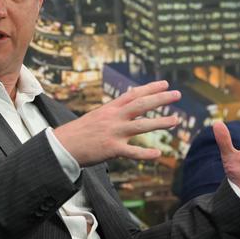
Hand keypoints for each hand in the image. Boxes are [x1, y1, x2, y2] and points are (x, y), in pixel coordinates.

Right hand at [54, 80, 180, 166]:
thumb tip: (128, 99)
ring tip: (176, 120)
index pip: (133, 94)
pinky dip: (145, 154)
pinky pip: (132, 151)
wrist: (62, 145)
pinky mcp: (111, 149)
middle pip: (141, 105)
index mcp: (110, 109)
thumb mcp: (97, 115)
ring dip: (160, 122)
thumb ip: (114, 109)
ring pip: (141, 126)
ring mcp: (113, 133)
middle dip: (160, 99)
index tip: (165, 83)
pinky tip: (158, 154)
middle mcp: (113, 118)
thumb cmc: (80, 132)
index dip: (150, 88)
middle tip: (177, 94)